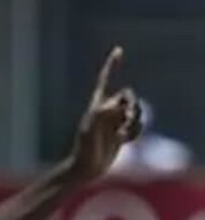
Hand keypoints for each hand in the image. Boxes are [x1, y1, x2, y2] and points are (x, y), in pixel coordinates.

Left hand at [68, 47, 141, 181]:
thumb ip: (102, 114)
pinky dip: (136, 130)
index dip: (112, 65)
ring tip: (125, 131)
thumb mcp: (90, 129)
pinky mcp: (120, 136)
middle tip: (126, 117)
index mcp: (97, 105)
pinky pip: (136, 126)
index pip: (104, 80)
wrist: (84, 169)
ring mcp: (114, 123)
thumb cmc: (83, 149)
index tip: (118, 50)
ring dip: (136, 118)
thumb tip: (117, 105)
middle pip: (128, 96)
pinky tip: (126, 140)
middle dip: (132, 104)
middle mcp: (107, 112)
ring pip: (136, 111)